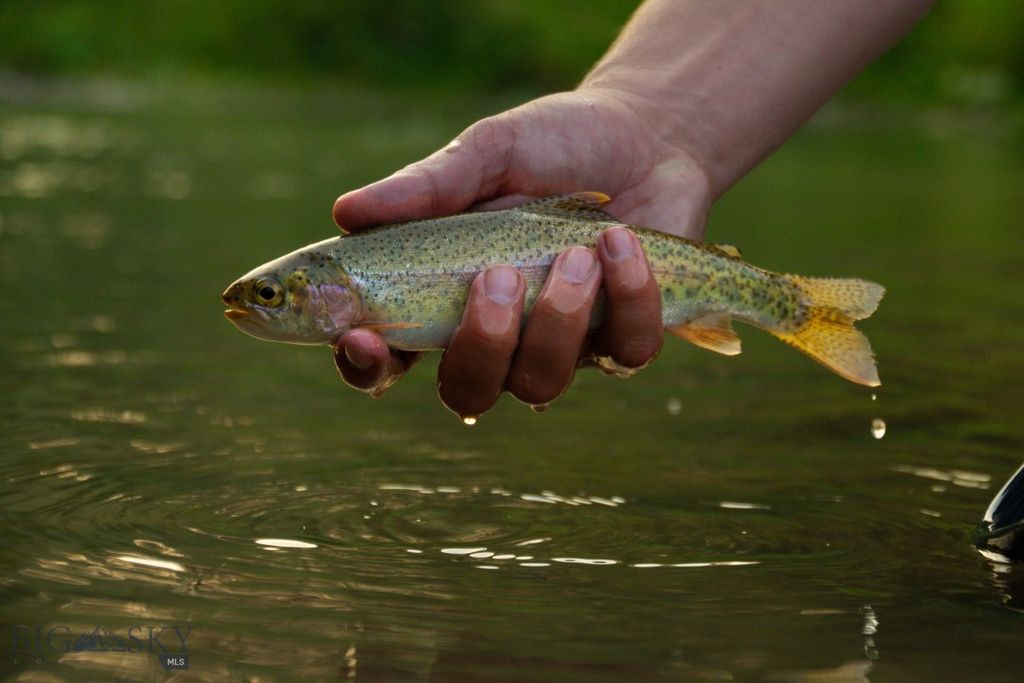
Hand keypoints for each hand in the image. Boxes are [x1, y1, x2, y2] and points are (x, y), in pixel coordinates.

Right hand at [332, 87, 711, 417]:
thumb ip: (428, 185)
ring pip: (542, 383)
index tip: (363, 337)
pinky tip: (620, 242)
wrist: (644, 137)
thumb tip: (347, 212)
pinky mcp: (624, 338)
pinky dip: (627, 297)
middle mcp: (497, 336)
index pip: (386, 358)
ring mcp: (561, 346)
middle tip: (496, 275)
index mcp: (443, 297)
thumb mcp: (488, 152)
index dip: (365, 365)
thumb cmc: (552, 144)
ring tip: (575, 252)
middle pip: (466, 391)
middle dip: (480, 344)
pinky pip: (625, 352)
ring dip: (557, 320)